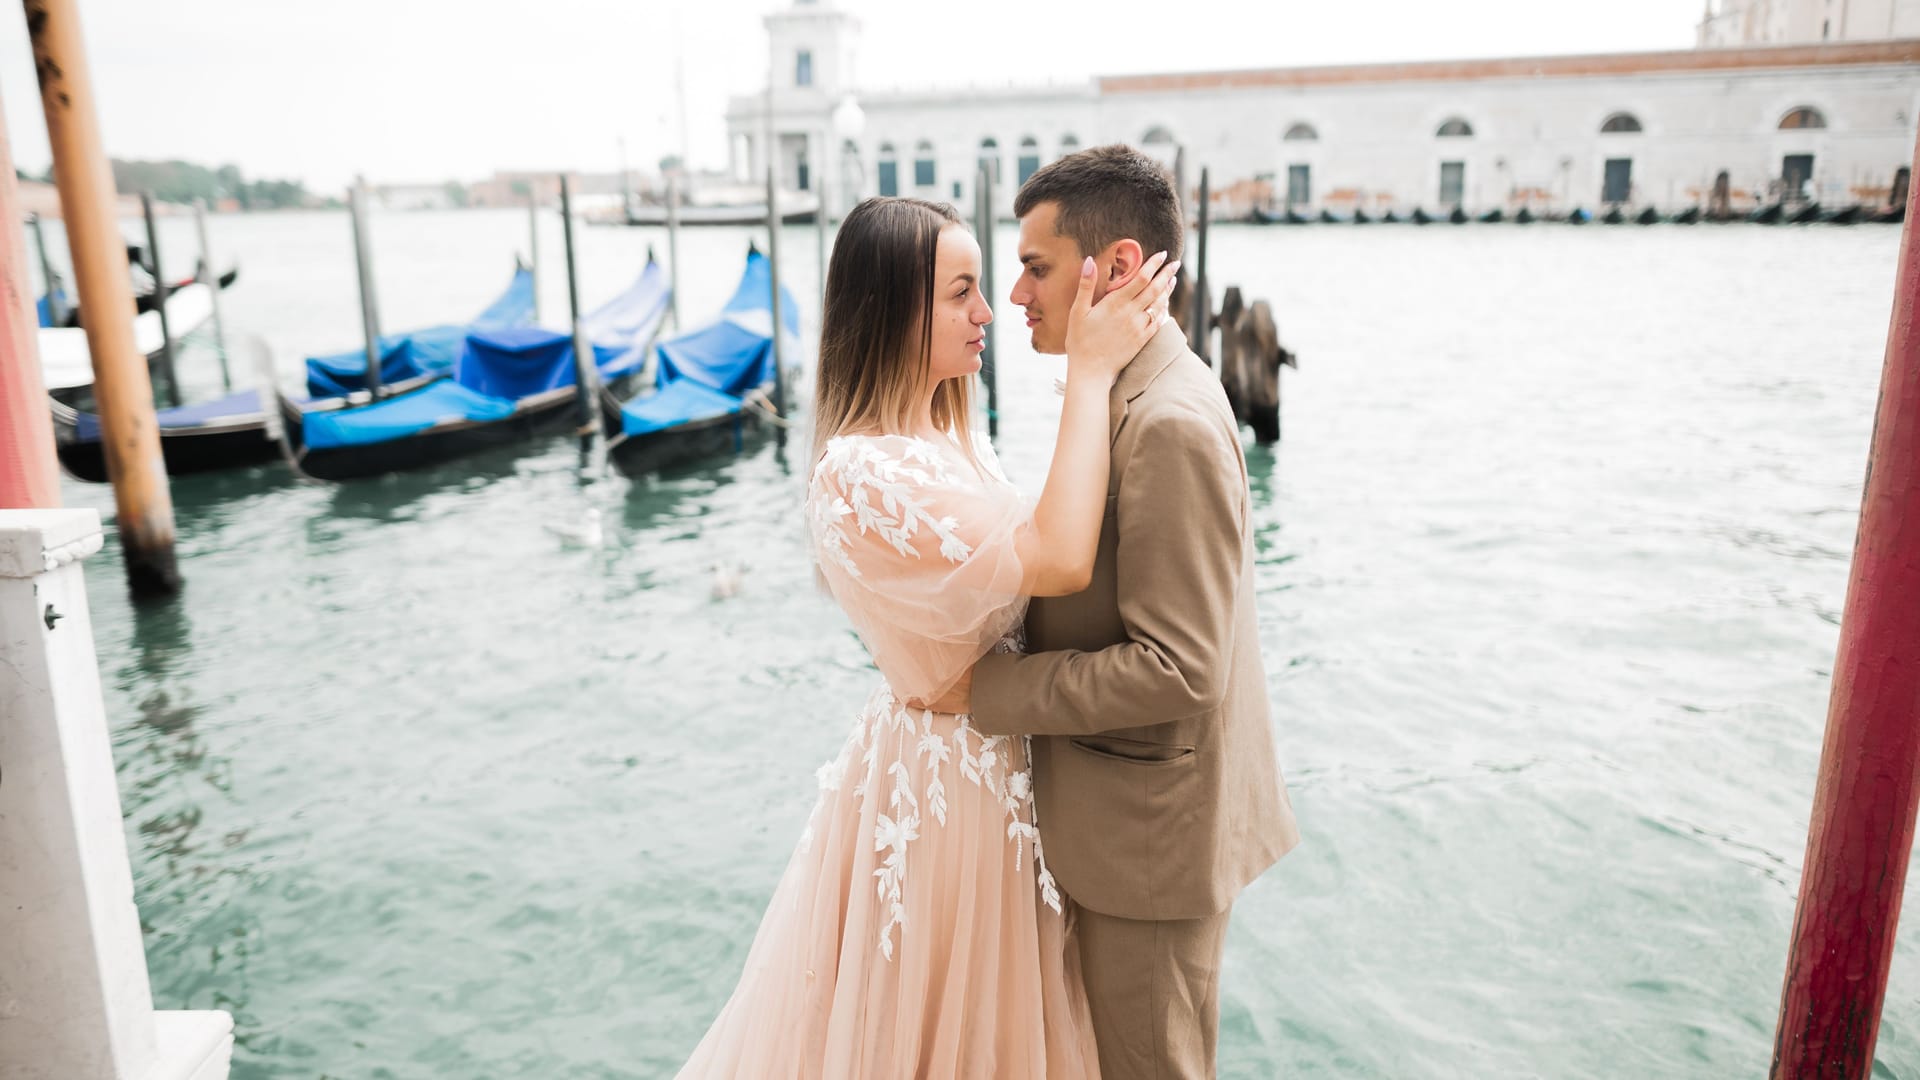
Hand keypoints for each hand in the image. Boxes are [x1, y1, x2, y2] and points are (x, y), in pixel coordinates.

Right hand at [1063, 251, 1179, 388]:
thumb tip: (1089, 260)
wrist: (1091, 371)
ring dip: (1167, 290)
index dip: (1153, 265)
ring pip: (1158, 304)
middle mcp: (1131, 313)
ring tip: (1172, 280)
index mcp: (1115, 303)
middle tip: (1175, 263)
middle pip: (1154, 288)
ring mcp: (1139, 327)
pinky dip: (1163, 310)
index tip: (1162, 255)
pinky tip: (1165, 304)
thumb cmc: (1080, 341)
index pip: (1141, 278)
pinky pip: (1158, 321)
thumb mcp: (1078, 311)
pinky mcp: (1142, 340)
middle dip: (1166, 274)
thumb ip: (1086, 285)